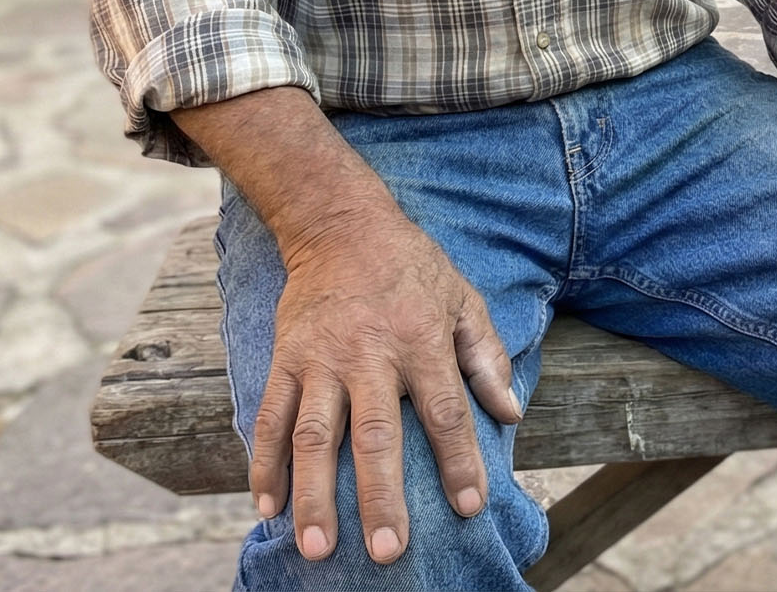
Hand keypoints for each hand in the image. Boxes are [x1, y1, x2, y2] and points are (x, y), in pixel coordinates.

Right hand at [249, 210, 520, 565]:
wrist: (341, 225)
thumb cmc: (412, 269)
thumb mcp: (464, 300)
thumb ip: (486, 358)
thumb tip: (511, 413)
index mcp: (422, 341)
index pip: (445, 412)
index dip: (459, 461)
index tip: (469, 507)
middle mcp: (370, 354)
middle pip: (376, 435)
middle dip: (380, 498)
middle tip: (387, 552)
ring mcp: (321, 359)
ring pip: (315, 436)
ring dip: (314, 495)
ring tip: (317, 548)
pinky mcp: (285, 358)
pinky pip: (271, 418)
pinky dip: (265, 466)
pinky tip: (267, 509)